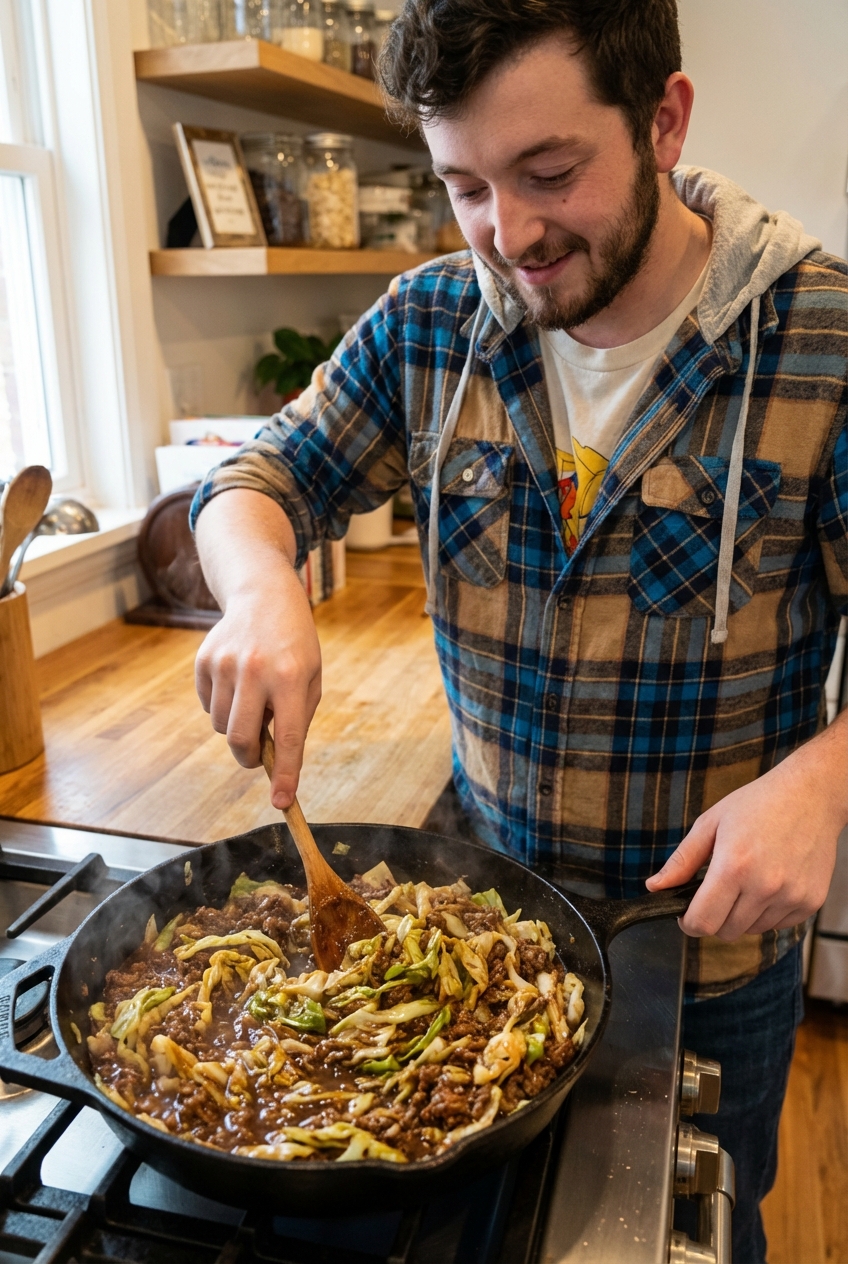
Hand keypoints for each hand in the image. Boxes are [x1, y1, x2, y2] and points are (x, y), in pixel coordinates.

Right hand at [194, 489, 321, 808]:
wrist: (263, 594)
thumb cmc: (295, 645)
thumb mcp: (310, 678)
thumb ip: (296, 719)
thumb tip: (275, 765)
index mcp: (290, 677)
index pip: (288, 737)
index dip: (285, 773)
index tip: (283, 802)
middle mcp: (256, 671)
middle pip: (242, 740)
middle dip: (249, 757)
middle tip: (257, 754)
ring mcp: (225, 664)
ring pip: (222, 726)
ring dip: (237, 727)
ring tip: (253, 700)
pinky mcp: (204, 661)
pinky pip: (208, 706)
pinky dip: (222, 706)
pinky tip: (237, 680)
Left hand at [646, 712, 847, 939]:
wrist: (811, 795)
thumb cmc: (758, 804)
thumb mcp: (711, 823)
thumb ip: (682, 861)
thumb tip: (654, 887)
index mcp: (734, 866)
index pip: (703, 922)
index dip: (688, 923)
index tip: (686, 914)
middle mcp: (765, 886)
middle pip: (726, 931)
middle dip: (713, 917)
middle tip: (716, 892)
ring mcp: (791, 897)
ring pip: (751, 930)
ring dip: (741, 915)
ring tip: (746, 881)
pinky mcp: (810, 902)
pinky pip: (778, 925)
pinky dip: (767, 912)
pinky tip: (769, 883)